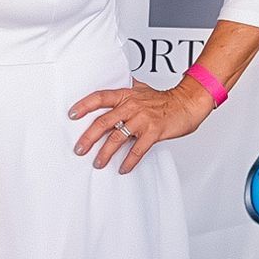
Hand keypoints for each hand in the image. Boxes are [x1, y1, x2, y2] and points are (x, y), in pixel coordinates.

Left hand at [69, 77, 212, 173]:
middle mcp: (132, 106)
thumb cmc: (164, 99)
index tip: (71, 115)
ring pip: (117, 138)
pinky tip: (122, 169)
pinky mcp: (154, 132)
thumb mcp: (141, 89)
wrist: (187, 103)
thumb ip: (125, 91)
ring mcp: (143, 119)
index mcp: (126, 95)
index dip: (84, 105)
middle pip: (103, 122)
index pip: (100, 97)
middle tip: (79, 149)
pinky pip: (137, 150)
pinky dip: (129, 161)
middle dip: (88, 138)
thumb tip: (110, 89)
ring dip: (105, 153)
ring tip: (97, 163)